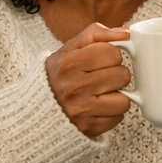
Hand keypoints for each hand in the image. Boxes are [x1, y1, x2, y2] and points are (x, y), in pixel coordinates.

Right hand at [45, 23, 131, 137]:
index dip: (111, 55)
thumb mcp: (69, 49)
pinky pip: (119, 117)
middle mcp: (73, 87)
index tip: (101, 60)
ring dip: (116, 96)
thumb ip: (95, 34)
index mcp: (68, 64)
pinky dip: (112, 113)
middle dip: (115, 75)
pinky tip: (98, 108)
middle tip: (100, 78)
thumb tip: (125, 34)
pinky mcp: (88, 128)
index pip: (112, 53)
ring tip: (100, 93)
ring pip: (124, 99)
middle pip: (122, 75)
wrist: (36, 109)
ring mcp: (81, 110)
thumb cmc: (58, 76)